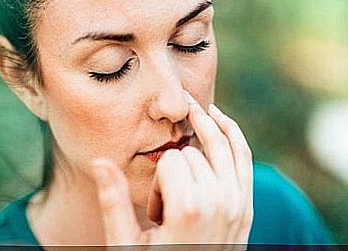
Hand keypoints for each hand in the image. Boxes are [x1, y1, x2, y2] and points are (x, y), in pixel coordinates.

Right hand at [91, 90, 252, 247]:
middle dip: (175, 170)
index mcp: (189, 209)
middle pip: (191, 153)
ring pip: (221, 142)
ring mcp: (238, 202)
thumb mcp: (126, 243)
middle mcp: (219, 202)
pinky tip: (217, 117)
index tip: (157, 212)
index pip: (170, 162)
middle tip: (169, 203)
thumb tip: (100, 160)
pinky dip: (232, 131)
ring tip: (192, 111)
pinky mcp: (246, 205)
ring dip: (204, 128)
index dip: (157, 182)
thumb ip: (114, 201)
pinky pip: (244, 155)